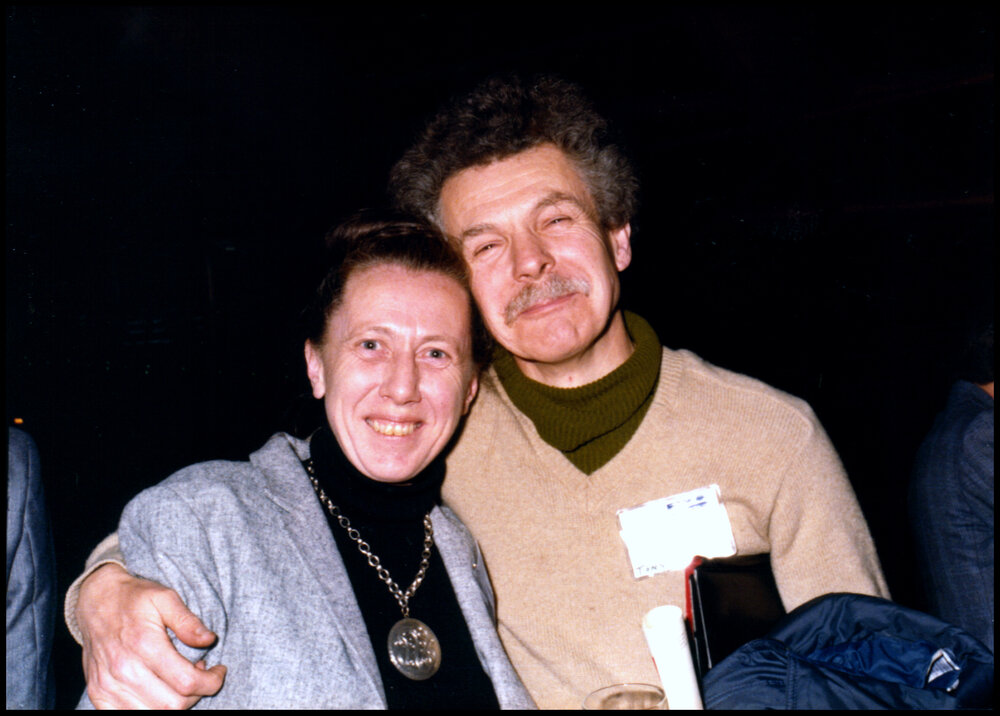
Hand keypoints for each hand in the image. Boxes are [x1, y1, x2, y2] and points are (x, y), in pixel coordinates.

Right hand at [77, 563, 226, 708]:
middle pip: (172, 704)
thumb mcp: (166, 597)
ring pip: (152, 715)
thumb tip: (209, 640)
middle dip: (196, 694)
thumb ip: (188, 621)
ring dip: (174, 704)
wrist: (96, 601)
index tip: (218, 671)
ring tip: (179, 681)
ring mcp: (107, 686)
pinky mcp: (98, 694)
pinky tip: (158, 693)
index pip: (186, 682)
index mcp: (144, 644)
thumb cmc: (134, 598)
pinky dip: (149, 710)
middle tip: (199, 674)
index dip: (211, 682)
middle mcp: (124, 669)